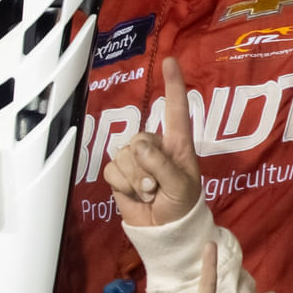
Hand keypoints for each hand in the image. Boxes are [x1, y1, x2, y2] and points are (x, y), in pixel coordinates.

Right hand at [103, 56, 201, 226]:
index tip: (170, 61)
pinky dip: (122, 185)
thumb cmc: (182, 206)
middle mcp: (154, 147)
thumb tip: (136, 145)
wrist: (163, 232)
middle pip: (137, 138)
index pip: (175, 109)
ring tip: (149, 193)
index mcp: (177, 144)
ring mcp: (135, 160)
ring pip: (122, 156)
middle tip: (157, 187)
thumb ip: (160, 164)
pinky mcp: (118, 174)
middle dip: (144, 166)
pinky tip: (135, 195)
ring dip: (134, 179)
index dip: (173, 85)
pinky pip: (110, 170)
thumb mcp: (180, 186)